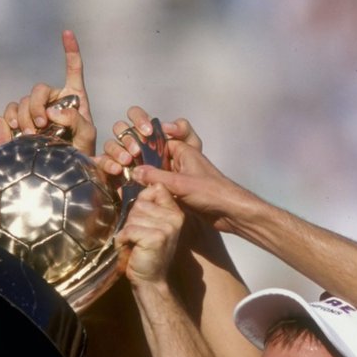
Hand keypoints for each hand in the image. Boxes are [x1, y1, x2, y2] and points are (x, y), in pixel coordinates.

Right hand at [0, 31, 95, 153]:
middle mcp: (52, 101)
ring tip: (31, 135)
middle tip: (41, 125)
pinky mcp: (19, 123)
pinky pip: (9, 114)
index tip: (67, 33)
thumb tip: (54, 112)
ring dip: (24, 117)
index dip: (71, 51)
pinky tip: (15, 133)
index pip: (73, 70)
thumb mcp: (87, 137)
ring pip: (21, 103)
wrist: (61, 173)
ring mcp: (35, 111)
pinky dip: (10, 122)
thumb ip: (77, 121)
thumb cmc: (81, 153)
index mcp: (73, 99)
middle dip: (37, 105)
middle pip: (39, 90)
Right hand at [101, 110, 203, 177]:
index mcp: (154, 135)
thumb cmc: (200, 178)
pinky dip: (107, 165)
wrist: (199, 207)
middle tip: (137, 151)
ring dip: (117, 151)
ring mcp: (130, 163)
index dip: (139, 121)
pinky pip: (108, 168)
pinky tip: (115, 170)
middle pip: (121, 130)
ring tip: (126, 162)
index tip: (148, 132)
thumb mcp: (196, 148)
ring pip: (113, 147)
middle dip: (128, 138)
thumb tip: (161, 126)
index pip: (137, 117)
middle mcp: (139, 146)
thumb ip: (181, 131)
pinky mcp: (123, 180)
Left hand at [116, 184, 184, 287]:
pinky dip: (124, 240)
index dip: (143, 202)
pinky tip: (132, 249)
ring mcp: (167, 227)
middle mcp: (175, 217)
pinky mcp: (156, 237)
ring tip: (136, 244)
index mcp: (176, 212)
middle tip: (139, 237)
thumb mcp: (151, 224)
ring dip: (128, 231)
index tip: (144, 220)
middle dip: (133, 220)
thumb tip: (137, 177)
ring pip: (133, 216)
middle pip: (140, 203)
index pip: (156, 189)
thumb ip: (149, 204)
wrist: (151, 280)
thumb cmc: (147, 251)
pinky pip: (129, 229)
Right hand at [118, 135, 254, 234]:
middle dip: (142, 167)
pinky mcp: (181, 195)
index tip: (129, 155)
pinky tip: (139, 199)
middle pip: (155, 161)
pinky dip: (153, 194)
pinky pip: (162, 191)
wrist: (231, 213)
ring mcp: (180, 179)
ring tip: (129, 187)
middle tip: (126, 172)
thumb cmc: (211, 192)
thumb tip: (134, 172)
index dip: (144, 147)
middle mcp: (181, 163)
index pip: (158, 143)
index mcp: (183, 152)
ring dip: (147, 182)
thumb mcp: (180, 183)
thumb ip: (155, 177)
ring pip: (157, 177)